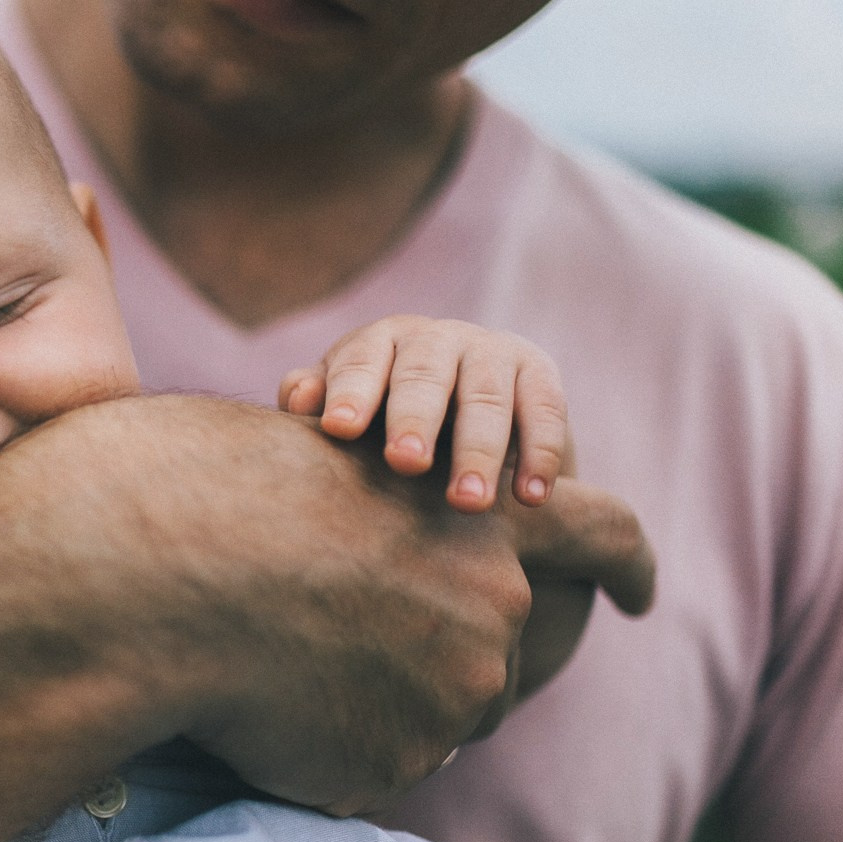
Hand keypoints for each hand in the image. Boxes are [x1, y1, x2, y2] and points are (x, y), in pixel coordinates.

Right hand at [56, 398, 649, 814]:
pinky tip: (261, 705)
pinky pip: (366, 767)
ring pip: (429, 721)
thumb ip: (410, 521)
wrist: (167, 565)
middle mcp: (496, 616)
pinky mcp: (393, 767)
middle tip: (343, 647)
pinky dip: (318, 746)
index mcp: (493, 524)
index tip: (641, 593)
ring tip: (276, 660)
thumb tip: (411, 578)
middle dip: (435, 662)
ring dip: (368, 703)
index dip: (626, 563)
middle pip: (492, 661)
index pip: (603, 533)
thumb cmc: (229, 494)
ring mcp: (450, 699)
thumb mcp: (343, 475)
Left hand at [280, 315, 569, 512]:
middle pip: (425, 374)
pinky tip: (532, 498)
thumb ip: (318, 400)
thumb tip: (297, 401)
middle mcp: (436, 338)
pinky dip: (542, 454)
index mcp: (379, 342)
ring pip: (488, 396)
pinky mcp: (539, 374)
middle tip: (405, 464)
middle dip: (416, 419)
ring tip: (468, 503)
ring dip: (480, 450)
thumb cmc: (382, 413)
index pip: (362, 361)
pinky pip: (546, 411)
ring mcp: (491, 351)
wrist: (464, 406)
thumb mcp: (349, 405)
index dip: (351, 392)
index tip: (340, 429)